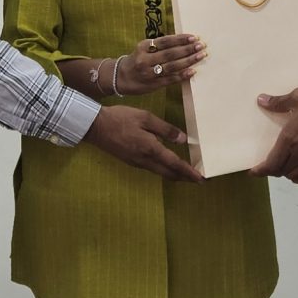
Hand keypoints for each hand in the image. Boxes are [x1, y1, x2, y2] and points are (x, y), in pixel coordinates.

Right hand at [86, 104, 201, 180]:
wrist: (95, 127)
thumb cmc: (120, 118)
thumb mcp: (145, 118)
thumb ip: (165, 129)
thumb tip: (183, 139)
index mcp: (150, 149)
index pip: (175, 164)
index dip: (189, 172)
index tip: (202, 179)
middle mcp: (144, 160)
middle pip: (169, 173)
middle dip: (185, 177)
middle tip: (198, 179)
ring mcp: (136, 163)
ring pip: (160, 172)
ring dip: (175, 174)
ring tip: (186, 173)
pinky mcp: (131, 161)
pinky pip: (152, 168)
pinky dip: (164, 169)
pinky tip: (166, 164)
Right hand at [110, 31, 205, 94]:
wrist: (119, 77)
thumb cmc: (136, 60)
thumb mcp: (143, 49)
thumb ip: (159, 46)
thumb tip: (182, 41)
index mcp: (143, 47)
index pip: (165, 41)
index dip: (180, 39)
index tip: (194, 37)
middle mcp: (145, 59)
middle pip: (170, 54)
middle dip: (187, 49)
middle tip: (201, 46)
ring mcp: (149, 73)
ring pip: (171, 66)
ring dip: (188, 61)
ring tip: (200, 56)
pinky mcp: (152, 85)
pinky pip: (170, 79)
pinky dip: (182, 75)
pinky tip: (192, 71)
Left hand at [254, 86, 297, 185]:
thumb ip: (278, 101)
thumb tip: (260, 100)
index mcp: (288, 140)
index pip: (270, 163)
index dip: (259, 171)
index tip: (253, 172)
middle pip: (279, 171)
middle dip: (270, 170)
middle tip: (267, 165)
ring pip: (292, 176)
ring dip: (284, 173)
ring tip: (282, 166)